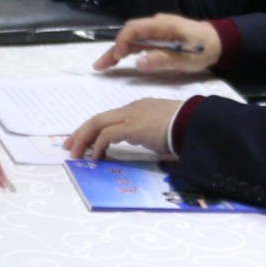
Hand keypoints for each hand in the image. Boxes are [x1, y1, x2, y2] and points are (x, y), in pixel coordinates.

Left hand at [64, 99, 182, 160]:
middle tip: (69, 146)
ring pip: (97, 124)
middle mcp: (132, 109)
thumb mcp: (163, 132)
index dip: (94, 129)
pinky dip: (98, 146)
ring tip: (76, 154)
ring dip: (84, 140)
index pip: (110, 118)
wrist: (196, 123)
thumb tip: (145, 146)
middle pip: (98, 119)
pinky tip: (97, 157)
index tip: (84, 140)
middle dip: (81, 133)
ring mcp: (131, 116)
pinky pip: (107, 135)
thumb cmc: (186, 130)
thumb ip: (151, 136)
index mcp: (139, 109)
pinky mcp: (132, 126)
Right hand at [94, 13, 222, 75]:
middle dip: (113, 49)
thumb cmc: (204, 49)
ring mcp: (156, 32)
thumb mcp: (186, 57)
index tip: (118, 56)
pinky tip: (119, 61)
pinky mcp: (158, 39)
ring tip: (102, 65)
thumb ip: (162, 59)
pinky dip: (128, 52)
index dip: (122, 41)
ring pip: (131, 40)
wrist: (220, 42)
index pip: (134, 28)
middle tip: (100, 65)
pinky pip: (139, 44)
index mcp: (162, 25)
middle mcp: (155, 25)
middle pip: (129, 34)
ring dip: (117, 52)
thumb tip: (138, 62)